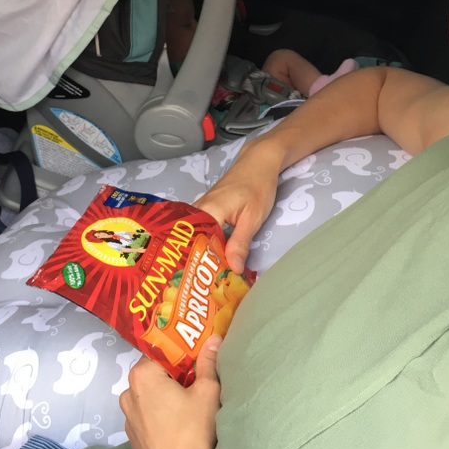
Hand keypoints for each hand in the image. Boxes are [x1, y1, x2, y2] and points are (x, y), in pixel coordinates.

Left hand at [119, 336, 222, 448]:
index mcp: (142, 376)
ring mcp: (127, 417)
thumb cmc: (193, 430)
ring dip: (164, 395)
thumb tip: (213, 338)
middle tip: (195, 379)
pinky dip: (158, 413)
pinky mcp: (132, 436)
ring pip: (148, 395)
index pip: (159, 351)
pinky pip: (145, 415)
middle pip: (152, 373)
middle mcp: (128, 393)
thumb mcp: (207, 390)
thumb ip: (208, 361)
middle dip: (173, 374)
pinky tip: (176, 423)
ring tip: (187, 403)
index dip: (179, 353)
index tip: (195, 358)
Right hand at [195, 141, 281, 272]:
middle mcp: (198, 210)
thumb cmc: (258, 186)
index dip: (197, 264)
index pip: (194, 244)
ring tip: (202, 277)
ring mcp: (201, 209)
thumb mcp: (253, 218)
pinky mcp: (207, 210)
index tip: (201, 285)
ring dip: (199, 254)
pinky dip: (204, 244)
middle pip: (189, 241)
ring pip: (193, 236)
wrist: (259, 162)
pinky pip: (199, 230)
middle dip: (193, 263)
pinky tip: (210, 258)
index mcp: (207, 212)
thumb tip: (233, 270)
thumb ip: (240, 243)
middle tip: (199, 286)